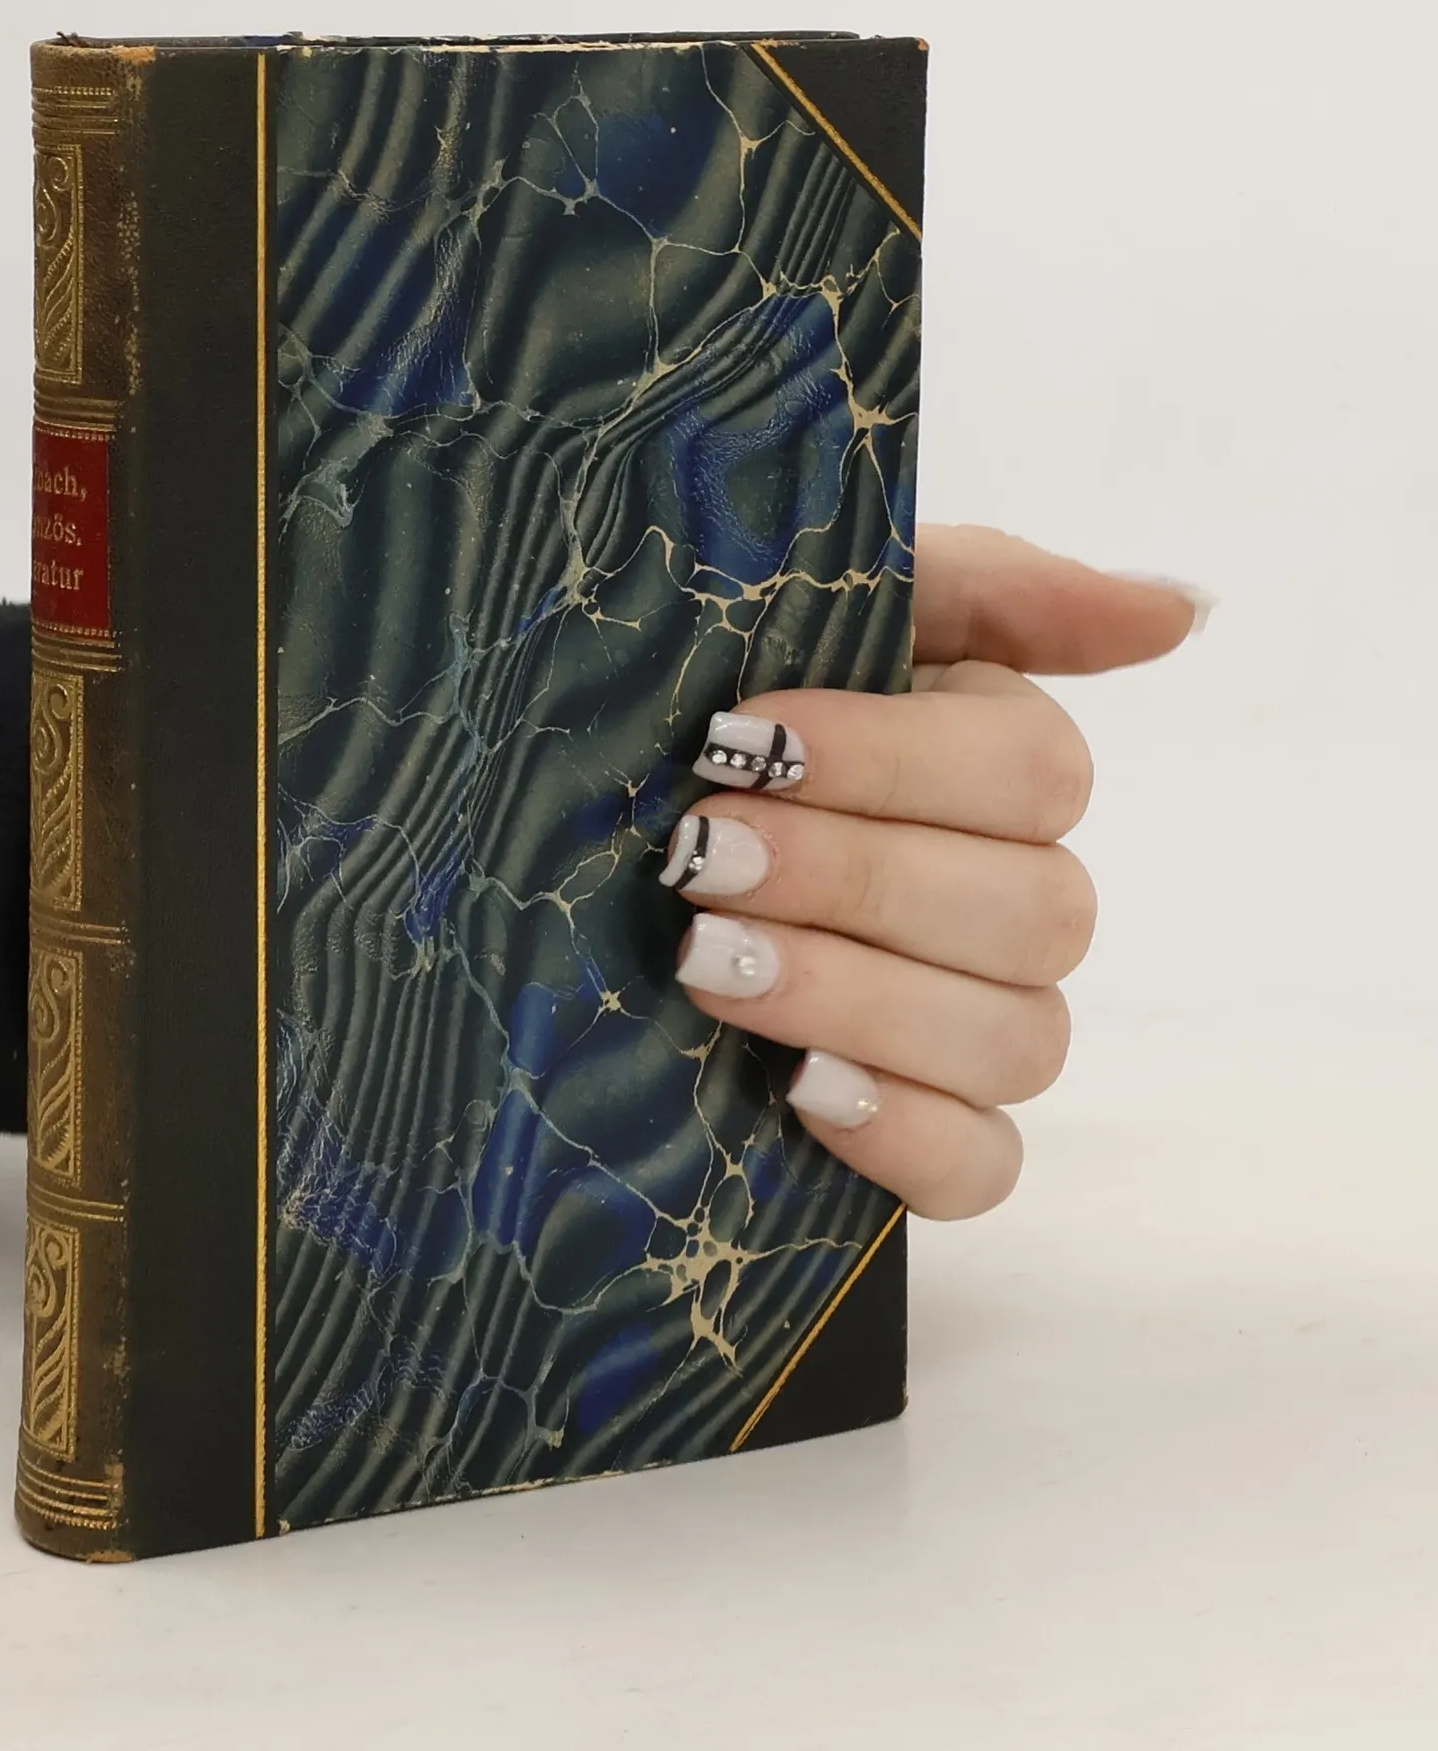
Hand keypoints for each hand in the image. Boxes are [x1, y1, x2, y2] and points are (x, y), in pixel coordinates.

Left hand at [665, 525, 1206, 1218]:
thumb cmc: (702, 718)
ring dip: (856, 996)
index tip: (738, 742)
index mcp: (998, 763)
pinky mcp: (932, 1138)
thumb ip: (989, 589)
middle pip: (1032, 910)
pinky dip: (902, 1134)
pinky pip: (981, 1169)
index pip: (1033, 774)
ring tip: (705, 961)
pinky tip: (799, 1085)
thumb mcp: (817, 612)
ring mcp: (987, 1028)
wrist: (580, 849)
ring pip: (1017, 1041)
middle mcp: (1019, 899)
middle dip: (851, 879)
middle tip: (699, 857)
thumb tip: (1177, 612)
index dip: (888, 760)